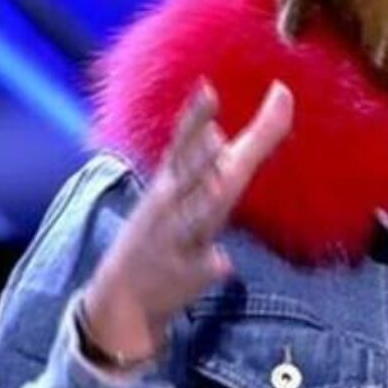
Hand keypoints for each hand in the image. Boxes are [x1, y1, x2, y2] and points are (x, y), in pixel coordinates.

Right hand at [82, 79, 293, 366]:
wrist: (122, 300)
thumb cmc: (165, 230)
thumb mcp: (190, 188)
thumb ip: (230, 150)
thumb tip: (265, 105)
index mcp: (173, 180)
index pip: (184, 142)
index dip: (196, 116)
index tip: (206, 87)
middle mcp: (171, 205)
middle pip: (189, 175)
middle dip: (199, 151)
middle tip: (212, 123)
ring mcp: (175, 239)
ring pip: (193, 219)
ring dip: (204, 202)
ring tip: (221, 185)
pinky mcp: (184, 274)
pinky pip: (202, 269)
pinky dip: (210, 265)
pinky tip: (221, 262)